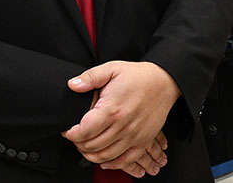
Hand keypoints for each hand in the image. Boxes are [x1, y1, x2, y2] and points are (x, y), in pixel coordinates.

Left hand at [62, 61, 180, 172]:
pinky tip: (103, 159)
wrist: (164, 82)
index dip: (71, 133)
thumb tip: (72, 85)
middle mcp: (123, 126)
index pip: (83, 131)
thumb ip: (90, 77)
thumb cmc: (138, 76)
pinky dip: (110, 163)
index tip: (68, 130)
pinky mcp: (143, 141)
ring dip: (90, 154)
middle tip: (75, 137)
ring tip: (86, 145)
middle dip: (78, 144)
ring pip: (105, 156)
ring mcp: (134, 136)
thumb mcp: (112, 69)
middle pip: (91, 146)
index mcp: (112, 109)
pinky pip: (124, 161)